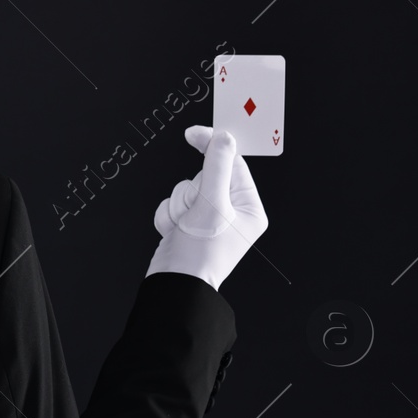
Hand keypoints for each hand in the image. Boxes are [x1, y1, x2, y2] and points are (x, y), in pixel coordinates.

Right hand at [145, 125, 267, 290]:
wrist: (173, 284)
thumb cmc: (199, 255)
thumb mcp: (212, 204)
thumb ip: (217, 166)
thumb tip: (223, 137)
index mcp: (249, 208)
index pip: (233, 164)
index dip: (213, 147)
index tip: (194, 132)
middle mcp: (231, 212)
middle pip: (204, 175)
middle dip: (192, 193)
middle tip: (195, 212)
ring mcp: (208, 218)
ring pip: (185, 188)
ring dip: (178, 206)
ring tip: (184, 228)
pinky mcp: (188, 223)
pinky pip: (172, 202)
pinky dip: (169, 216)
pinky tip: (175, 232)